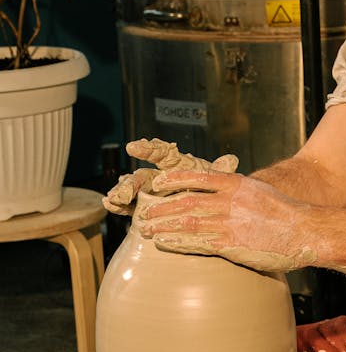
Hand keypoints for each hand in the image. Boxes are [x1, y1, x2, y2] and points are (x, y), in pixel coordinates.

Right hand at [103, 138, 238, 216]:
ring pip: (131, 188)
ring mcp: (149, 191)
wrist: (207, 204)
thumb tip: (231, 161)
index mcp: (175, 163)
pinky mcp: (143, 205)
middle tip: (123, 187)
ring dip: (121, 191)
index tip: (134, 146)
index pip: (161, 153)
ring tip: (113, 198)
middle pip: (143, 174)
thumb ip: (220, 171)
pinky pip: (128, 203)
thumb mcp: (217, 179)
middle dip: (131, 180)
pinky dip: (118, 204)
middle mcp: (159, 174)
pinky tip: (108, 204)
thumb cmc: (210, 187)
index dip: (148, 149)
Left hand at [139, 170, 315, 274]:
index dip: (174, 180)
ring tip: (146, 230)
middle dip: (162, 207)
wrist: (306, 231)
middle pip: (186, 200)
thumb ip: (239, 194)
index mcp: (237, 184)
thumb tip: (221, 196)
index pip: (197, 177)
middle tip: (144, 214)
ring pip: (187, 221)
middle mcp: (230, 200)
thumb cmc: (286, 215)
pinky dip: (176, 241)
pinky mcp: (231, 244)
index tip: (157, 185)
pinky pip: (197, 242)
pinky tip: (162, 243)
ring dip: (163, 225)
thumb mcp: (261, 193)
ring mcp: (229, 222)